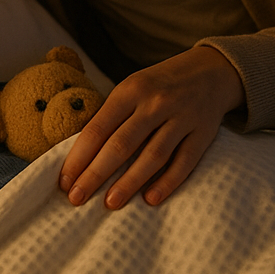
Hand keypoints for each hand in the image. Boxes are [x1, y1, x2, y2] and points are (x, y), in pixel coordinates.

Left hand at [59, 46, 244, 208]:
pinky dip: (168, 182)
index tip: (64, 181)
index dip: (79, 157)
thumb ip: (111, 116)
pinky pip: (184, 161)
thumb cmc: (159, 85)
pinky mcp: (204, 132)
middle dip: (96, 174)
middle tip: (77, 198)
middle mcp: (155, 103)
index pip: (98, 128)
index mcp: (130, 90)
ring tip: (110, 203)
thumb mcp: (131, 88)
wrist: (210, 70)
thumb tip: (80, 156)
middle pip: (121, 144)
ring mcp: (181, 117)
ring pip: (152, 155)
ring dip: (129, 182)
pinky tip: (150, 199)